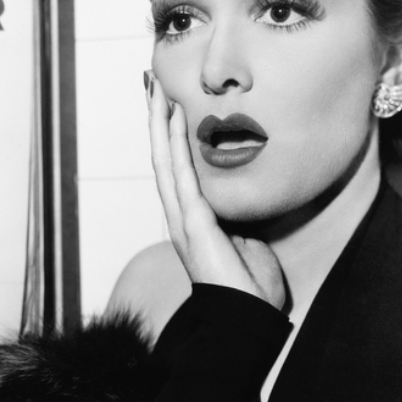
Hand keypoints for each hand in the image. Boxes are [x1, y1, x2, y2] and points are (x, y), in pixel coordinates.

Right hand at [147, 71, 284, 309]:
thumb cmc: (250, 288)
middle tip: (151, 83)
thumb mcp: (247, 241)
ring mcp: (182, 219)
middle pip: (162, 158)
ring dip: (159, 123)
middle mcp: (180, 216)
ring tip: (155, 88)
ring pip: (164, 160)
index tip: (168, 103)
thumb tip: (245, 201)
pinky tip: (172, 117)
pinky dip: (175, 144)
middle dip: (156, 120)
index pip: (176, 169)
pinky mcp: (193, 223)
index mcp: (193, 220)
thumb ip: (240, 219)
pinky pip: (182, 176)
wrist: (246, 318)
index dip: (169, 136)